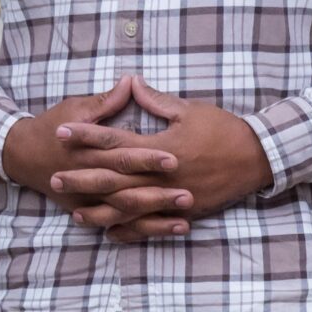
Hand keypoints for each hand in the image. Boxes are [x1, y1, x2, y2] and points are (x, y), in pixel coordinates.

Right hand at [2, 77, 189, 223]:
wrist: (22, 154)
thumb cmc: (52, 125)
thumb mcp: (76, 107)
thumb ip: (107, 100)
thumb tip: (131, 81)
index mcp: (89, 150)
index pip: (123, 154)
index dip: (147, 158)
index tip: (173, 159)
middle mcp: (90, 178)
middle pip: (127, 188)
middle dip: (157, 194)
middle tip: (188, 195)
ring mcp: (89, 199)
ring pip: (125, 212)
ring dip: (155, 216)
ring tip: (185, 217)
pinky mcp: (89, 210)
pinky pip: (118, 224)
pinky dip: (141, 229)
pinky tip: (166, 229)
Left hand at [53, 76, 272, 240]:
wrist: (256, 157)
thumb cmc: (222, 128)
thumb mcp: (189, 108)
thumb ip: (156, 100)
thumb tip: (132, 83)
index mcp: (161, 146)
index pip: (115, 141)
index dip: (87, 136)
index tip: (63, 131)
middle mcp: (162, 175)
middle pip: (114, 179)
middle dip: (83, 178)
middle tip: (55, 177)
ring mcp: (172, 197)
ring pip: (128, 207)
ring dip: (100, 208)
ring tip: (74, 209)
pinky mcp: (182, 211)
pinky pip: (149, 224)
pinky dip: (128, 228)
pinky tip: (109, 229)